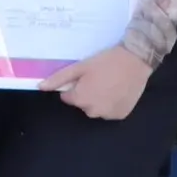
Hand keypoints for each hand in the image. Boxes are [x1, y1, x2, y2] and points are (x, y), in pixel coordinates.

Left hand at [38, 45, 152, 120]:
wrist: (135, 60)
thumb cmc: (106, 61)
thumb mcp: (81, 67)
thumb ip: (59, 78)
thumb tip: (41, 87)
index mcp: (81, 99)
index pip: (68, 97)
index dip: (75, 85)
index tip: (86, 76)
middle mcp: (93, 112)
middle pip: (82, 104)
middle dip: (87, 93)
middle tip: (99, 78)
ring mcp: (108, 115)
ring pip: (96, 108)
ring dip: (99, 99)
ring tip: (109, 83)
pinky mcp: (121, 115)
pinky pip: (110, 111)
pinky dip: (112, 103)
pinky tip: (118, 90)